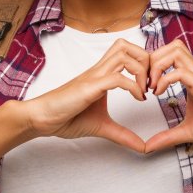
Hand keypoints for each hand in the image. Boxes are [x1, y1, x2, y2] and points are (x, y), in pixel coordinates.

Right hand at [22, 38, 150, 152]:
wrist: (42, 119)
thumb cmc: (66, 117)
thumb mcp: (102, 126)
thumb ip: (122, 134)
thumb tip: (142, 147)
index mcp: (102, 74)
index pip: (126, 51)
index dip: (144, 63)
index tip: (150, 86)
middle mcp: (99, 70)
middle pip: (127, 45)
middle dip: (146, 60)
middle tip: (150, 84)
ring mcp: (94, 77)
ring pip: (123, 54)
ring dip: (141, 70)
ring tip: (144, 91)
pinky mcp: (90, 87)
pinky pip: (116, 78)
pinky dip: (133, 86)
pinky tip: (137, 99)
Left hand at [143, 38, 192, 153]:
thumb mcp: (188, 131)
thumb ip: (168, 137)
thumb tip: (148, 147)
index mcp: (190, 79)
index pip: (168, 55)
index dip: (152, 66)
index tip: (144, 87)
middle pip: (170, 46)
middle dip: (151, 59)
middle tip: (144, 82)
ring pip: (175, 51)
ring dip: (156, 65)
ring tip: (151, 86)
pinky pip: (179, 72)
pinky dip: (164, 79)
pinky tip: (159, 93)